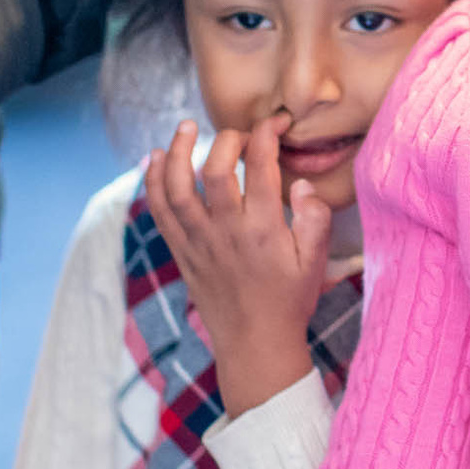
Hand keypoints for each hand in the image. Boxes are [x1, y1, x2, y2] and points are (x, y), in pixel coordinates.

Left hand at [144, 115, 334, 417]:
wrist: (255, 344)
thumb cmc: (289, 301)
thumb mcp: (316, 261)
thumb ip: (315, 219)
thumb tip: (302, 184)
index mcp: (264, 229)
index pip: (260, 166)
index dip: (267, 134)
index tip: (276, 123)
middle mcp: (227, 232)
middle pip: (215, 172)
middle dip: (226, 140)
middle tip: (240, 133)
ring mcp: (199, 242)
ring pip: (178, 189)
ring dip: (176, 153)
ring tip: (184, 127)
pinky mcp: (182, 253)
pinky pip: (160, 212)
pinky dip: (153, 183)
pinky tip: (154, 159)